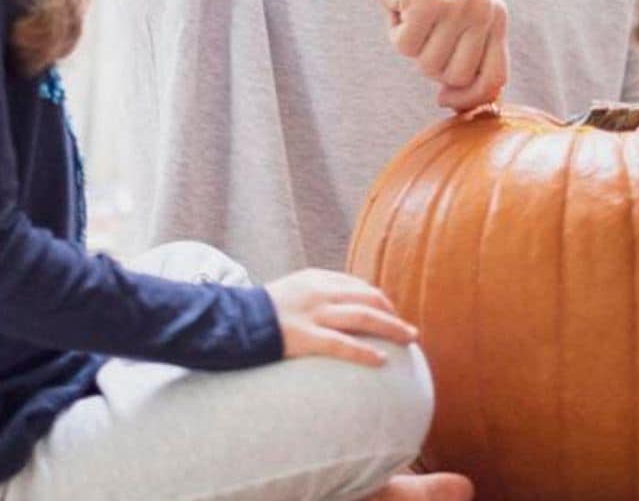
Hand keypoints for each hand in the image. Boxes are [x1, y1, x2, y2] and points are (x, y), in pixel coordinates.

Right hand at [265, 268, 417, 367]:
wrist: (229, 322)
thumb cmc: (259, 314)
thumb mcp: (289, 292)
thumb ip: (313, 296)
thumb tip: (338, 309)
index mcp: (315, 278)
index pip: (357, 285)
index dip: (378, 300)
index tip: (390, 315)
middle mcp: (318, 291)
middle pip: (367, 297)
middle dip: (392, 313)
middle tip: (409, 331)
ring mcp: (312, 313)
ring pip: (363, 316)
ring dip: (391, 328)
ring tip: (409, 340)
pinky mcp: (304, 336)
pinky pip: (342, 344)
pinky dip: (365, 351)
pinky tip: (381, 361)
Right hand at [347, 0, 508, 109]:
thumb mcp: (455, 25)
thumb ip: (468, 59)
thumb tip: (464, 108)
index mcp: (497, 16)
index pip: (495, 78)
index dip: (469, 99)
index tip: (443, 99)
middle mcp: (484, 9)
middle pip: (457, 77)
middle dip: (431, 66)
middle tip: (423, 35)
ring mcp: (457, 3)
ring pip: (429, 65)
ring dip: (411, 48)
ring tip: (412, 18)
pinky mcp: (427, 0)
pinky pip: (406, 47)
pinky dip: (395, 35)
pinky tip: (400, 9)